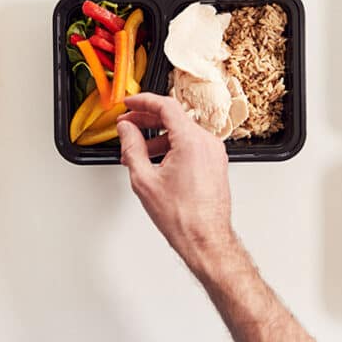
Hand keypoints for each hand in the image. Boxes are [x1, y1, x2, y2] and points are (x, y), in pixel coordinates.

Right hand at [117, 93, 236, 269]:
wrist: (205, 239)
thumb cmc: (182, 217)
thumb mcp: (144, 179)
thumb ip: (132, 147)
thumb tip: (126, 129)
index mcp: (192, 141)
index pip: (166, 106)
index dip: (143, 101)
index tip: (128, 103)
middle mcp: (207, 142)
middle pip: (174, 118)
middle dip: (146, 120)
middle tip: (126, 126)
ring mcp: (214, 153)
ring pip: (181, 133)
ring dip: (157, 137)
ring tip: (136, 153)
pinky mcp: (215, 163)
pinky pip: (191, 145)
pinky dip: (172, 148)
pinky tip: (155, 162)